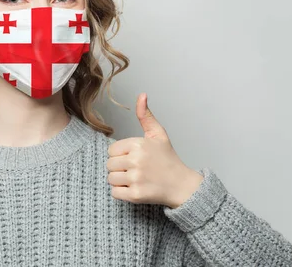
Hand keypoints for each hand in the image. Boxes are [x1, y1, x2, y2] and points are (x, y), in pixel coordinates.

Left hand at [107, 93, 203, 208]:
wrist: (181, 184)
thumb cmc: (168, 158)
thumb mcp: (158, 134)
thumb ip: (146, 116)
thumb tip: (142, 95)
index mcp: (139, 144)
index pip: (111, 150)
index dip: (121, 154)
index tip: (134, 157)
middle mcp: (136, 160)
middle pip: (109, 165)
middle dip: (120, 167)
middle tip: (136, 169)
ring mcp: (136, 178)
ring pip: (111, 179)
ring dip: (120, 180)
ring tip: (136, 178)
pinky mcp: (135, 195)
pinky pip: (114, 193)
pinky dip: (122, 192)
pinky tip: (135, 188)